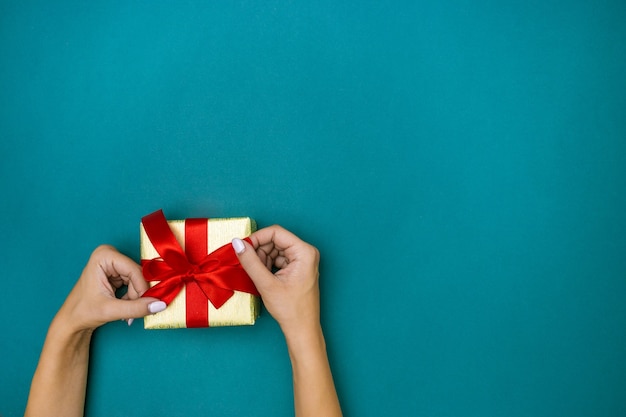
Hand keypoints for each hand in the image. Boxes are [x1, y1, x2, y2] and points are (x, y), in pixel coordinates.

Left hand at [55, 245, 164, 332]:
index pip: (134, 270)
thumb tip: (160, 304)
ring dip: (137, 297)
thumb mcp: (111, 310)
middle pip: (137, 274)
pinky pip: (135, 283)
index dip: (143, 288)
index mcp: (104, 256)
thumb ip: (136, 308)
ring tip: (126, 312)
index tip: (147, 305)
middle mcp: (109, 255)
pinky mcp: (117, 272)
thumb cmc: (83, 312)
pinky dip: (134, 297)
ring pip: (138, 280)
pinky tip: (125, 306)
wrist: (72, 321)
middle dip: (139, 294)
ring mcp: (113, 264)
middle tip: (135, 311)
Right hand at [232, 227, 342, 416]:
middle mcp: (306, 253)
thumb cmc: (290, 309)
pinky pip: (278, 259)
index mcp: (304, 252)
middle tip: (247, 265)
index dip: (256, 238)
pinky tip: (262, 277)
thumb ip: (250, 261)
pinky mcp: (297, 268)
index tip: (241, 248)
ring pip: (275, 250)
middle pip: (275, 240)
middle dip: (259, 251)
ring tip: (257, 275)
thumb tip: (237, 243)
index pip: (276, 233)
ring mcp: (302, 260)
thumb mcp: (266, 283)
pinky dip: (267, 266)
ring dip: (261, 259)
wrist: (302, 329)